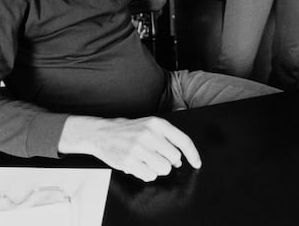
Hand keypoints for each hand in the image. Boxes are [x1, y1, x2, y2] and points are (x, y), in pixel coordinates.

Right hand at [58, 116, 201, 181]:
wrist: (101, 132)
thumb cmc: (127, 130)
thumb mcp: (149, 126)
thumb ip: (166, 139)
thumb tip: (180, 159)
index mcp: (156, 123)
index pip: (183, 140)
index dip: (193, 154)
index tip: (197, 163)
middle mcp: (149, 134)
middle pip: (174, 158)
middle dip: (168, 161)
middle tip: (156, 157)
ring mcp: (138, 148)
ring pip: (163, 169)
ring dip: (156, 169)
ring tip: (145, 161)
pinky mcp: (129, 161)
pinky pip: (149, 175)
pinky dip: (145, 173)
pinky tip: (137, 165)